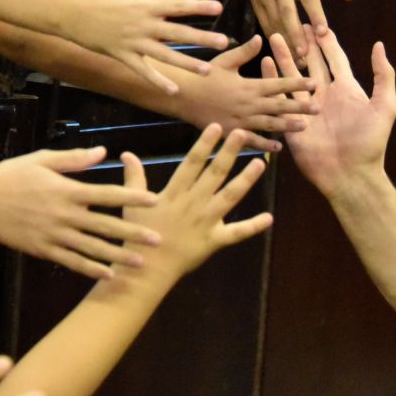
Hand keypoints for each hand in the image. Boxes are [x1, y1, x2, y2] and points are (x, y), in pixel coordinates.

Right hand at [0, 146, 161, 280]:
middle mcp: (65, 214)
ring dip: (118, 256)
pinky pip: (71, 261)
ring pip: (92, 248)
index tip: (154, 201)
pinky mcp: (43, 250)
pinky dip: (91, 269)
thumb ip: (74, 159)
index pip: (107, 193)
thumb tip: (103, 151)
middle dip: (133, 233)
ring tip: (140, 263)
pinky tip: (108, 275)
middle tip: (157, 240)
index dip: (132, 197)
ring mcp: (54, 235)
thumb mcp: (42, 160)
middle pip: (105, 225)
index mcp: (67, 190)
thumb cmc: (11, 175)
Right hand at [69, 0, 226, 94]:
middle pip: (178, 32)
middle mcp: (143, 25)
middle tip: (223, 43)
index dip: (198, 6)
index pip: (178, 5)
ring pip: (165, 55)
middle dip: (202, 38)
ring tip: (207, 70)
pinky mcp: (122, 56)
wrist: (68, 12)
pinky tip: (173, 90)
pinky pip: (143, 71)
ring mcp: (133, 43)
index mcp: (145, 5)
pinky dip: (158, 81)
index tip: (218, 8)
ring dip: (187, 63)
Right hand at [120, 124, 272, 279]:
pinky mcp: (215, 240)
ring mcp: (206, 221)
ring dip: (246, 180)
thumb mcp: (133, 202)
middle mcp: (193, 203)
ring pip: (230, 197)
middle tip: (242, 134)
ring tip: (260, 163)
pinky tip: (269, 218)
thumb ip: (134, 177)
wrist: (147, 268)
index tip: (216, 127)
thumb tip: (126, 153)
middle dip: (229, 152)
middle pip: (214, 174)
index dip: (204, 144)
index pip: (192, 163)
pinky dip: (254, 226)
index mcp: (175, 193)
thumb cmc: (139, 234)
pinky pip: (237, 233)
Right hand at [167, 35, 316, 151]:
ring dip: (287, 126)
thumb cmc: (205, 76)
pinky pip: (251, 140)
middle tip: (318, 108)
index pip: (278, 84)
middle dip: (299, 106)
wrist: (184, 95)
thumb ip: (244, 52)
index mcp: (249, 85)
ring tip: (304, 127)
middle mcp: (248, 104)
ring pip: (269, 124)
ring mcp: (241, 120)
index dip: (296, 84)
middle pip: (279, 106)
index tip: (314, 83)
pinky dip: (265, 145)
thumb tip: (259, 38)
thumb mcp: (225, 61)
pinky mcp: (232, 133)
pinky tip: (278, 149)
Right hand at [263, 30, 395, 196]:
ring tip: (273, 36)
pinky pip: (280, 97)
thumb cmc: (370, 143)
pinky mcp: (292, 121)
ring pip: (292, 76)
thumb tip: (379, 45)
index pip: (335, 59)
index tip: (318, 24)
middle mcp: (325, 95)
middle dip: (303, 43)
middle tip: (292, 23)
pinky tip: (263, 63)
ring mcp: (307, 108)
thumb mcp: (384, 107)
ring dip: (284, 56)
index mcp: (347, 90)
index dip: (327, 42)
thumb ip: (383, 76)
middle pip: (311, 63)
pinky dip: (271, 79)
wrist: (350, 174)